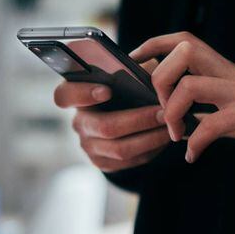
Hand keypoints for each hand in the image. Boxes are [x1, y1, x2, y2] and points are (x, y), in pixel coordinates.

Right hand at [54, 59, 169, 171]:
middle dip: (139, 120)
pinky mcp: (102, 162)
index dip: (83, 94)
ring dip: (150, 137)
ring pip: (120, 148)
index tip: (107, 90)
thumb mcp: (127, 75)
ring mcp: (89, 145)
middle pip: (105, 127)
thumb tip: (150, 74)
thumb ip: (132, 71)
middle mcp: (79, 122)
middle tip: (163, 112)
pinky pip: (129, 161)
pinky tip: (164, 138)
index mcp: (77, 96)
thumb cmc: (126, 90)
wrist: (125, 120)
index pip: (65, 95)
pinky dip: (150, 149)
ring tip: (170, 126)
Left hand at [130, 32, 234, 162]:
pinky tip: (193, 155)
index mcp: (220, 68)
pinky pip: (213, 124)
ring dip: (174, 113)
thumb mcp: (227, 106)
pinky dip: (197, 143)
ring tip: (176, 135)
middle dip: (160, 80)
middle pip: (184, 52)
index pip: (183, 40)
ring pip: (191, 86)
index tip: (134, 60)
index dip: (154, 44)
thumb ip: (200, 108)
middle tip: (162, 110)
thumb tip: (168, 115)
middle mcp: (228, 73)